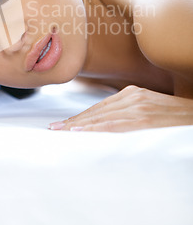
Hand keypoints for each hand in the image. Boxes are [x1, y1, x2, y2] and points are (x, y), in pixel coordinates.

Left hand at [48, 85, 192, 131]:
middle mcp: (131, 96)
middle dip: (73, 121)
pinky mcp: (144, 117)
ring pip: (101, 117)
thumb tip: (106, 124)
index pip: (98, 107)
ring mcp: (137, 105)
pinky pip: (115, 125)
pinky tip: (81, 132)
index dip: (79, 116)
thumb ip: (128, 112)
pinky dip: (96, 129)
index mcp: (131, 93)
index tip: (62, 124)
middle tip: (53, 129)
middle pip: (96, 111)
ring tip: (61, 132)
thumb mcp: (147, 108)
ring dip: (78, 125)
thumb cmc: (172, 116)